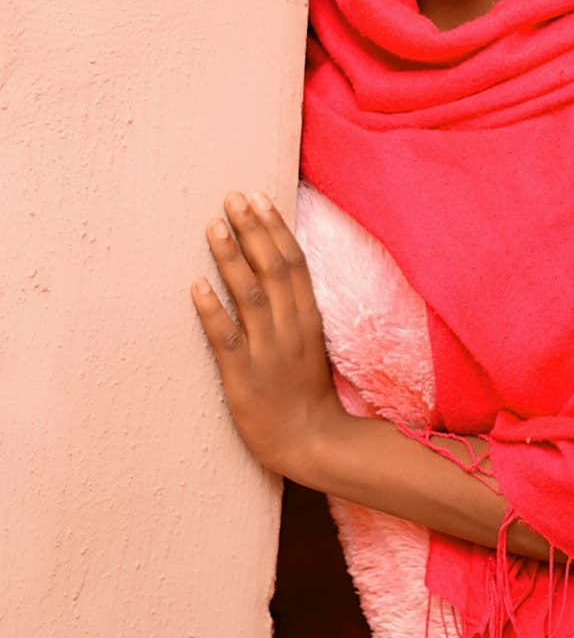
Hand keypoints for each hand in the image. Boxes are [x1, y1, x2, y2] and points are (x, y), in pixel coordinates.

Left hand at [192, 190, 349, 484]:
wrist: (312, 441)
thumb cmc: (306, 390)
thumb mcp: (310, 339)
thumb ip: (294, 304)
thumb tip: (274, 264)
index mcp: (308, 316)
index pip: (293, 260)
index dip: (275, 226)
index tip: (258, 196)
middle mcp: (291, 327)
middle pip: (274, 268)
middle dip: (253, 229)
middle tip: (233, 197)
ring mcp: (268, 351)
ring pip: (251, 294)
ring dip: (232, 257)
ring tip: (213, 226)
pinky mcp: (244, 377)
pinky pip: (227, 338)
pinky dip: (212, 310)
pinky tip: (196, 285)